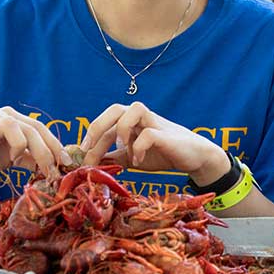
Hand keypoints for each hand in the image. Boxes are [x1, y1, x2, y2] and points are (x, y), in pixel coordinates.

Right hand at [0, 107, 69, 180]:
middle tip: (51, 170)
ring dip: (19, 145)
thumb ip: (31, 158)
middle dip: (45, 151)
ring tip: (14, 160)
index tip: (67, 164)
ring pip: (12, 126)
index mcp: (15, 119)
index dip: (56, 146)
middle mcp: (3, 115)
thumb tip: (56, 166)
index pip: (41, 129)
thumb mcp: (12, 158)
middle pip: (32, 128)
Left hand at [79, 101, 228, 184]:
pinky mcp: (166, 134)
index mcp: (130, 121)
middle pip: (115, 109)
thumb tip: (89, 164)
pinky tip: (138, 161)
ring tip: (121, 150)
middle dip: (97, 127)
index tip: (80, 157)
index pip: (105, 123)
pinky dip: (139, 148)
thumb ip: (114, 157)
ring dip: (121, 130)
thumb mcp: (132, 157)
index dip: (89, 137)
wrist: (194, 157)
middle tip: (88, 150)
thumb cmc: (162, 153)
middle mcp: (140, 117)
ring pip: (132, 110)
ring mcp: (154, 123)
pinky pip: (148, 133)